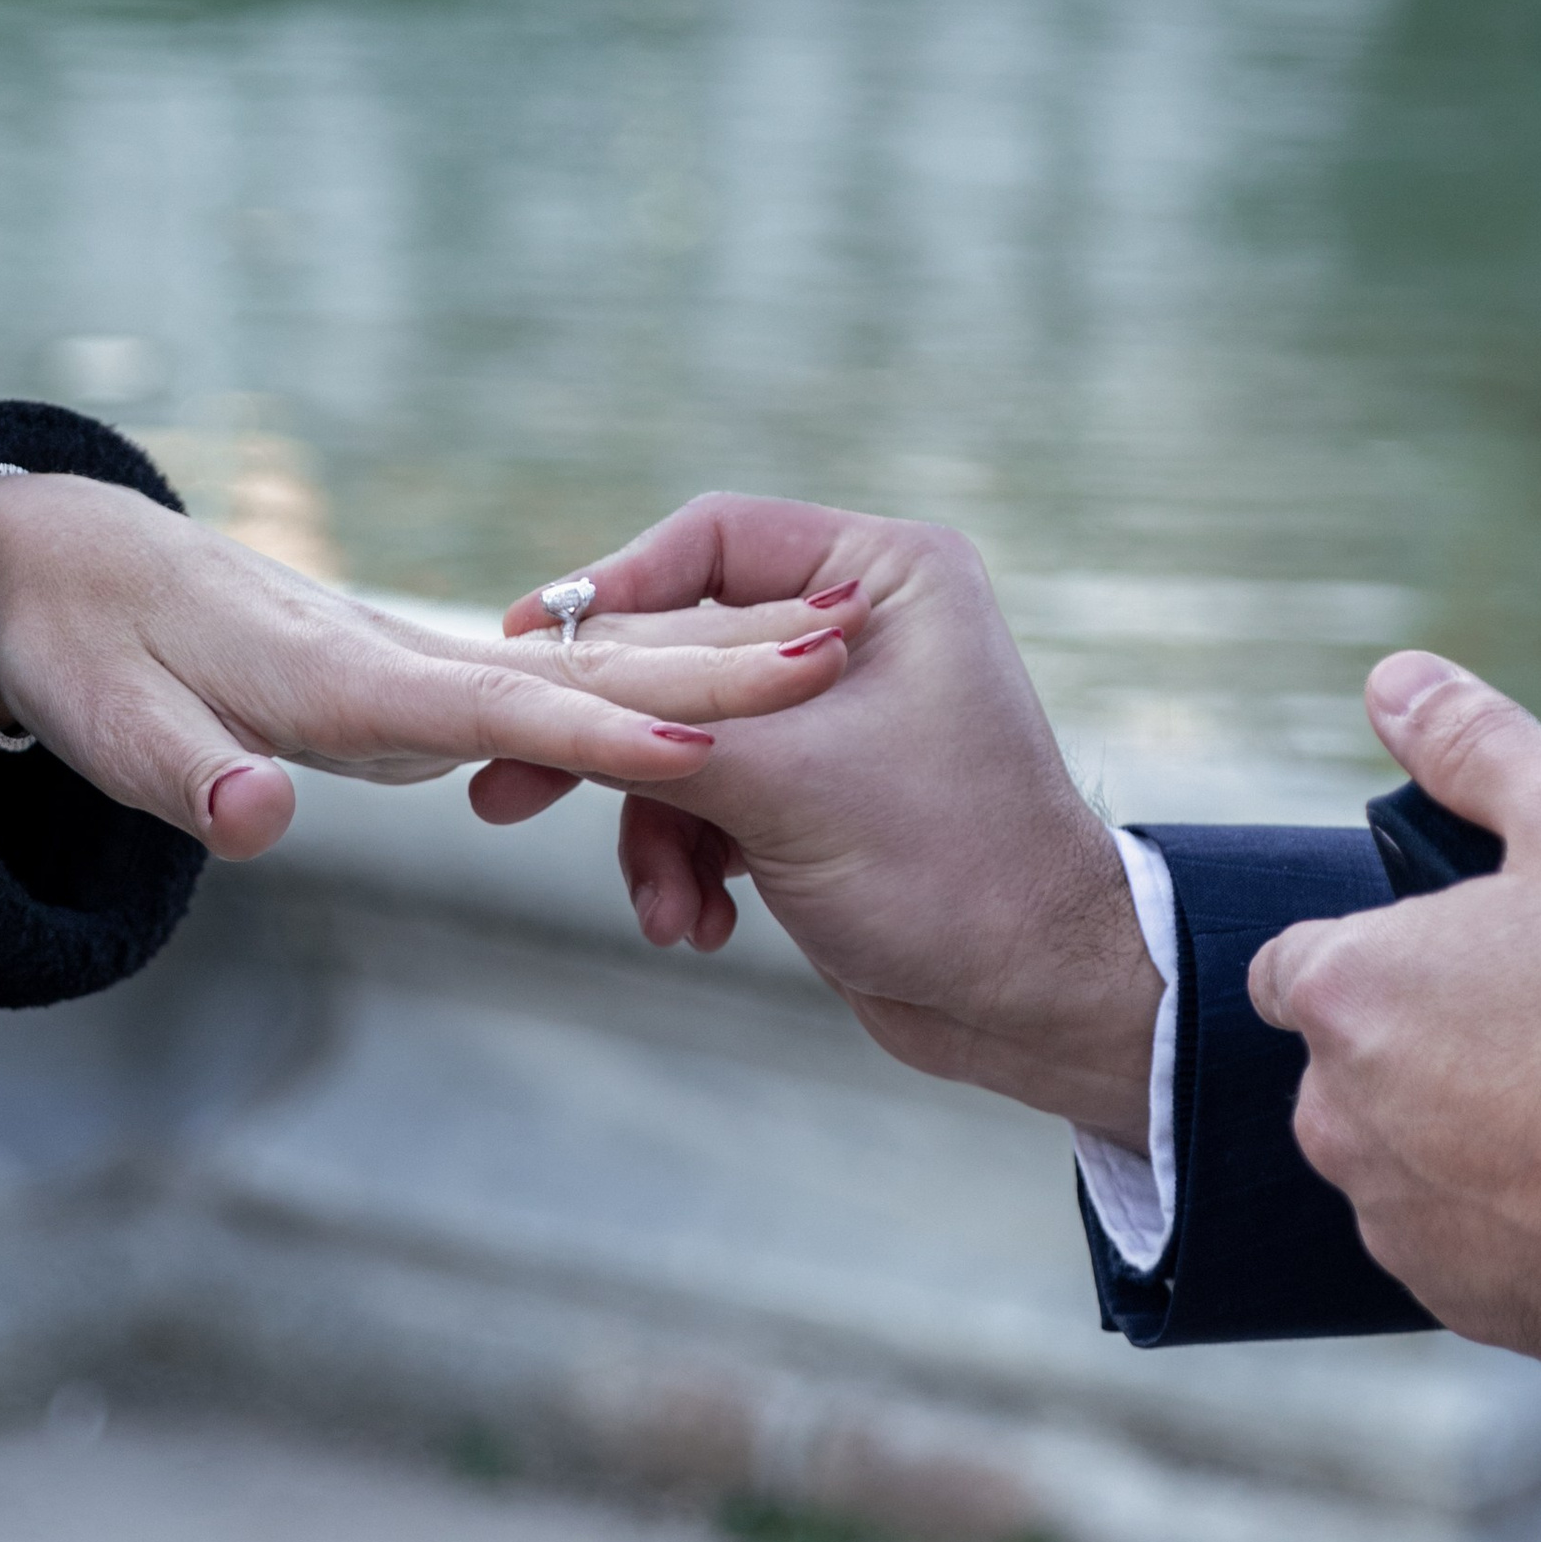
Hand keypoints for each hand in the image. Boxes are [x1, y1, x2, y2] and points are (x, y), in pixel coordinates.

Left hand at [0, 473, 851, 859]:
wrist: (71, 564)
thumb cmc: (83, 645)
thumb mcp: (107, 725)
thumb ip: (187, 777)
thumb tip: (257, 825)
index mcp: (343, 678)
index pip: (497, 707)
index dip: (598, 726)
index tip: (705, 737)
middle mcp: (405, 660)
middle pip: (586, 667)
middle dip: (717, 659)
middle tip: (855, 644)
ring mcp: (422, 666)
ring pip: (591, 672)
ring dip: (711, 674)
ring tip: (846, 664)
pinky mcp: (422, 682)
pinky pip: (560, 695)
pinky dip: (658, 693)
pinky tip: (744, 705)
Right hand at [477, 495, 1161, 1145]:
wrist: (1030, 1000)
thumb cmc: (945, 868)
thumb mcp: (776, 784)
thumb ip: (654, 727)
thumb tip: (536, 690)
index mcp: (883, 578)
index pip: (708, 540)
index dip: (606, 593)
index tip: (524, 649)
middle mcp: (861, 630)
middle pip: (681, 652)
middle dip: (613, 746)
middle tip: (510, 795)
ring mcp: (835, 716)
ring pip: (681, 742)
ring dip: (655, 834)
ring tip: (665, 913)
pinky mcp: (817, 795)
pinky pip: (710, 803)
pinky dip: (688, 865)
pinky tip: (697, 927)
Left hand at [1247, 652, 1540, 1374]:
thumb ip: (1474, 747)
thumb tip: (1392, 680)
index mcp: (1345, 994)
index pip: (1305, 967)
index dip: (1388, 954)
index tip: (1475, 958)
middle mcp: (1336, 1118)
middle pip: (1355, 1067)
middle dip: (1430, 1046)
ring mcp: (1396, 1222)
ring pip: (1407, 1160)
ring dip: (1469, 1136)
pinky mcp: (1463, 1305)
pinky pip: (1467, 1246)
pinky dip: (1514, 1218)